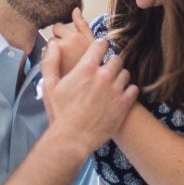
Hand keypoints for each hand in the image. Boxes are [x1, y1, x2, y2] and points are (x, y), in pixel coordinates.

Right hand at [41, 36, 137, 154]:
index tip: (99, 51)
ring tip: (111, 86)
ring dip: (119, 77)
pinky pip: (133, 89)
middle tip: (104, 72)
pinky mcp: (124, 104)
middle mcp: (103, 76)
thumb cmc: (59, 113)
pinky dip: (128, 91)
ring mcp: (116, 90)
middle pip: (116, 59)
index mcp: (86, 68)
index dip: (100, 46)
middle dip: (110, 64)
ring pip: (125, 73)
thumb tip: (52, 44)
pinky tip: (119, 97)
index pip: (101, 45)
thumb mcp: (50, 85)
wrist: (72, 140)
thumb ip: (51, 62)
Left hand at [50, 8, 94, 75]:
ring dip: (52, 53)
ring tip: (64, 62)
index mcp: (75, 36)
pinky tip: (59, 69)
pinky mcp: (50, 68)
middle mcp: (64, 44)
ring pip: (47, 49)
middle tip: (68, 54)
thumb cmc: (94, 64)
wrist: (91, 88)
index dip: (63, 35)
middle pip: (51, 38)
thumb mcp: (92, 42)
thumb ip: (82, 25)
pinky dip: (49, 63)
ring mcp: (56, 56)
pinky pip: (44, 60)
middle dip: (57, 43)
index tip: (70, 44)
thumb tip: (75, 9)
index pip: (58, 27)